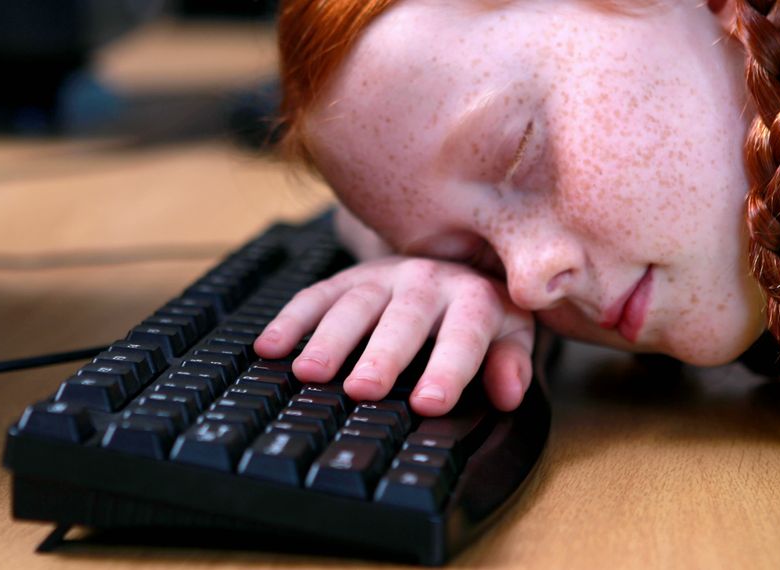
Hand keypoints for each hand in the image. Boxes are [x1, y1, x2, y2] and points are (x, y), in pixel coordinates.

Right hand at [254, 256, 534, 415]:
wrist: (452, 258)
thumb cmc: (480, 313)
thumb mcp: (510, 333)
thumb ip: (510, 362)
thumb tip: (509, 392)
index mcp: (474, 298)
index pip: (463, 334)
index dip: (447, 369)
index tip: (429, 403)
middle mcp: (427, 282)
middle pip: (403, 319)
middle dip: (381, 355)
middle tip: (363, 390)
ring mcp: (383, 277)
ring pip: (354, 306)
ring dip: (329, 339)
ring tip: (309, 373)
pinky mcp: (348, 278)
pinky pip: (315, 296)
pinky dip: (290, 320)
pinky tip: (269, 346)